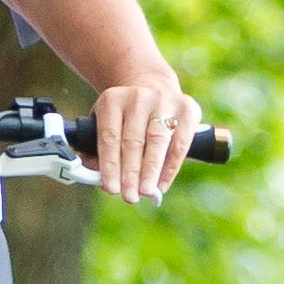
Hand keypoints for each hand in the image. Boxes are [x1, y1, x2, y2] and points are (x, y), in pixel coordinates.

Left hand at [86, 77, 202, 204]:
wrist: (153, 86)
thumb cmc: (125, 116)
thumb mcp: (105, 122)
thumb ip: (95, 149)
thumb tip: (96, 177)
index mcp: (113, 99)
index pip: (110, 137)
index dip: (110, 165)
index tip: (111, 188)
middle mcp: (138, 97)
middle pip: (133, 140)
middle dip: (131, 172)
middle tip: (129, 196)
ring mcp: (164, 100)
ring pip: (157, 140)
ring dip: (151, 170)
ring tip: (146, 192)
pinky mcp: (187, 108)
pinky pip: (180, 143)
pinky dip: (171, 167)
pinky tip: (162, 184)